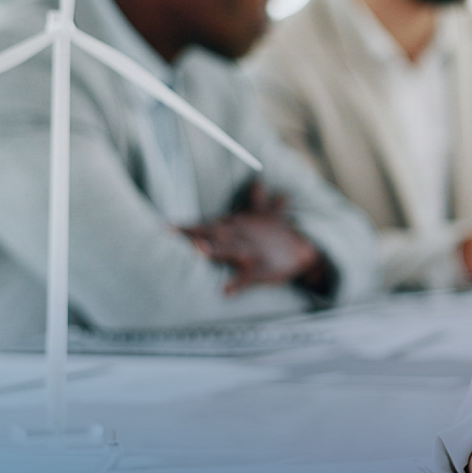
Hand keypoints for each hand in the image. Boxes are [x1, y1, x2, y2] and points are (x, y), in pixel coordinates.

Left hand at [180, 182, 325, 293]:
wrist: (307, 250)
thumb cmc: (278, 234)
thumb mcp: (268, 214)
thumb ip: (258, 200)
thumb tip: (258, 181)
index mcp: (238, 224)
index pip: (208, 224)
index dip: (187, 226)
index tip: (165, 228)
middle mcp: (242, 235)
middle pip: (213, 233)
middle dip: (194, 233)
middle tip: (173, 234)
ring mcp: (252, 252)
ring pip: (230, 250)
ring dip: (215, 250)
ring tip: (198, 251)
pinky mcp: (262, 270)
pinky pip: (247, 278)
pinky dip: (236, 284)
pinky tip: (224, 291)